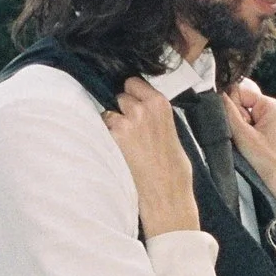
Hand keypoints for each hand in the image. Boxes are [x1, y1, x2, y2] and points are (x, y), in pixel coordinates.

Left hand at [104, 78, 199, 236]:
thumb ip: (155, 115)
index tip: (132, 102)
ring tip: (123, 143)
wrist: (167, 193)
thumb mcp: (171, 131)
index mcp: (160, 104)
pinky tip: (117, 151)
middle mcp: (142, 109)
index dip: (132, 93)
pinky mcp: (113, 138)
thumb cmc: (173, 168)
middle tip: (129, 128)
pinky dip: (105, 138)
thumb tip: (140, 106)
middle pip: (119, 96)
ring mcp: (126, 122)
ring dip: (112, 123)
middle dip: (121, 108)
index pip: (133, 82)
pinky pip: (101, 129)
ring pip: (108, 112)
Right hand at [223, 79, 275, 208]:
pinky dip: (239, 134)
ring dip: (236, 128)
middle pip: (238, 102)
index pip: (239, 91)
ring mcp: (265, 118)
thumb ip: (228, 113)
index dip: (231, 106)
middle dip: (234, 118)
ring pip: (238, 114)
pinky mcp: (261, 129)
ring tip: (245, 143)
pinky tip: (245, 145)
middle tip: (243, 137)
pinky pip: (242, 124)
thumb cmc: (268, 162)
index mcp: (271, 105)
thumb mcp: (244, 136)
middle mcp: (269, 108)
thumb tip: (214, 92)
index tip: (236, 125)